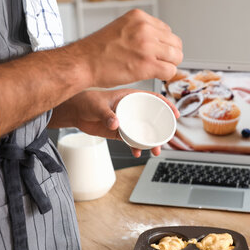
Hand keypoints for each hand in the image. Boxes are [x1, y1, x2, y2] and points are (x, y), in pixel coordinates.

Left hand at [50, 88, 179, 157]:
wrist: (74, 112)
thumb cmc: (86, 101)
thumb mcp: (97, 105)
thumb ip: (106, 114)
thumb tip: (116, 124)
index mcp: (130, 97)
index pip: (153, 98)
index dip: (166, 105)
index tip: (174, 114)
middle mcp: (131, 109)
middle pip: (152, 118)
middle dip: (161, 129)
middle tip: (164, 140)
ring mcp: (126, 121)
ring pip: (143, 131)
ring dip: (150, 142)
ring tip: (153, 151)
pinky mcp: (119, 132)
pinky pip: (131, 140)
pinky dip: (135, 146)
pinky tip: (136, 152)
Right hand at [64, 9, 182, 87]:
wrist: (82, 63)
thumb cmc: (96, 51)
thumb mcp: (120, 28)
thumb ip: (139, 31)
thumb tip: (158, 41)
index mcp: (138, 17)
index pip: (166, 30)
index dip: (162, 45)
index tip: (153, 53)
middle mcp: (145, 28)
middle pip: (175, 43)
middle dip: (169, 55)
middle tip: (157, 63)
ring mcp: (147, 46)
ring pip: (176, 56)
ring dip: (168, 65)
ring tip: (154, 70)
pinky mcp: (147, 64)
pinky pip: (170, 71)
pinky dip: (165, 75)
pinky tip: (154, 76)